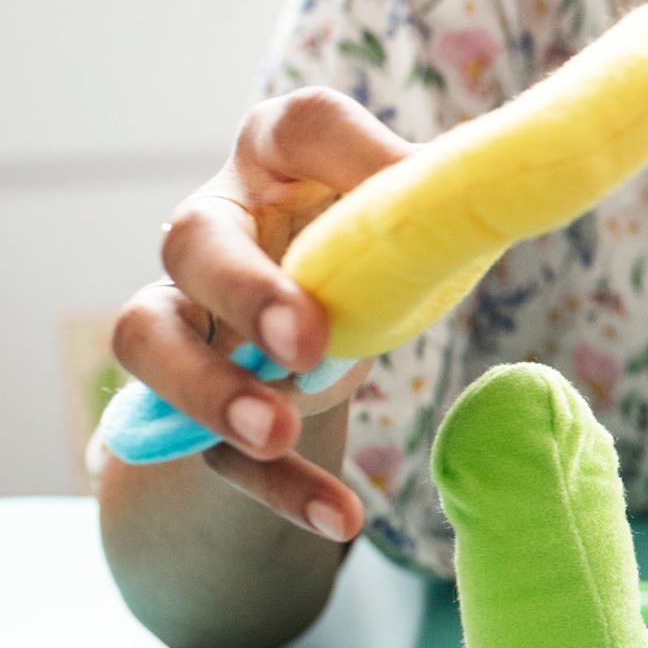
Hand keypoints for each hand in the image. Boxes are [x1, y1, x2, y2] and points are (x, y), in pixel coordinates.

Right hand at [110, 89, 408, 540]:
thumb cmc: (371, 257)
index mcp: (281, 163)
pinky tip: (341, 519)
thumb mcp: (415, 230)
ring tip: (274, 430)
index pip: (299, 127)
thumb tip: (498, 193)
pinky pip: (213, 449)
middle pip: (191, 240)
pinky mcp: (192, 406)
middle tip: (304, 343)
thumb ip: (442, 211)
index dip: (345, 152)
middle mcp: (215, 228)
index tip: (399, 192)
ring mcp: (187, 315)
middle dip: (243, 291)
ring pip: (150, 340)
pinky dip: (279, 488)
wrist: (314, 341)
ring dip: (208, 389)